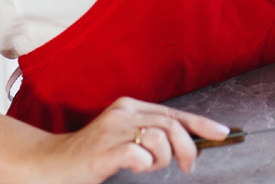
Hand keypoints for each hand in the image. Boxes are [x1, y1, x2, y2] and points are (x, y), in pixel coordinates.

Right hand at [27, 97, 229, 182]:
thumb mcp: (126, 138)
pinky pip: (138, 154)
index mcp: (131, 106)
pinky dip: (144, 164)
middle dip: (188, 147)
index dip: (201, 123)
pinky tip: (134, 167)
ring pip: (160, 137)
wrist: (52, 164)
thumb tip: (190, 144)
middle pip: (172, 124)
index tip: (222, 133)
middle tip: (188, 166)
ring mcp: (112, 130)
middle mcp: (123, 112)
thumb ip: (153, 136)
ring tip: (149, 167)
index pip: (174, 112)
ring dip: (163, 159)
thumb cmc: (93, 155)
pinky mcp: (103, 150)